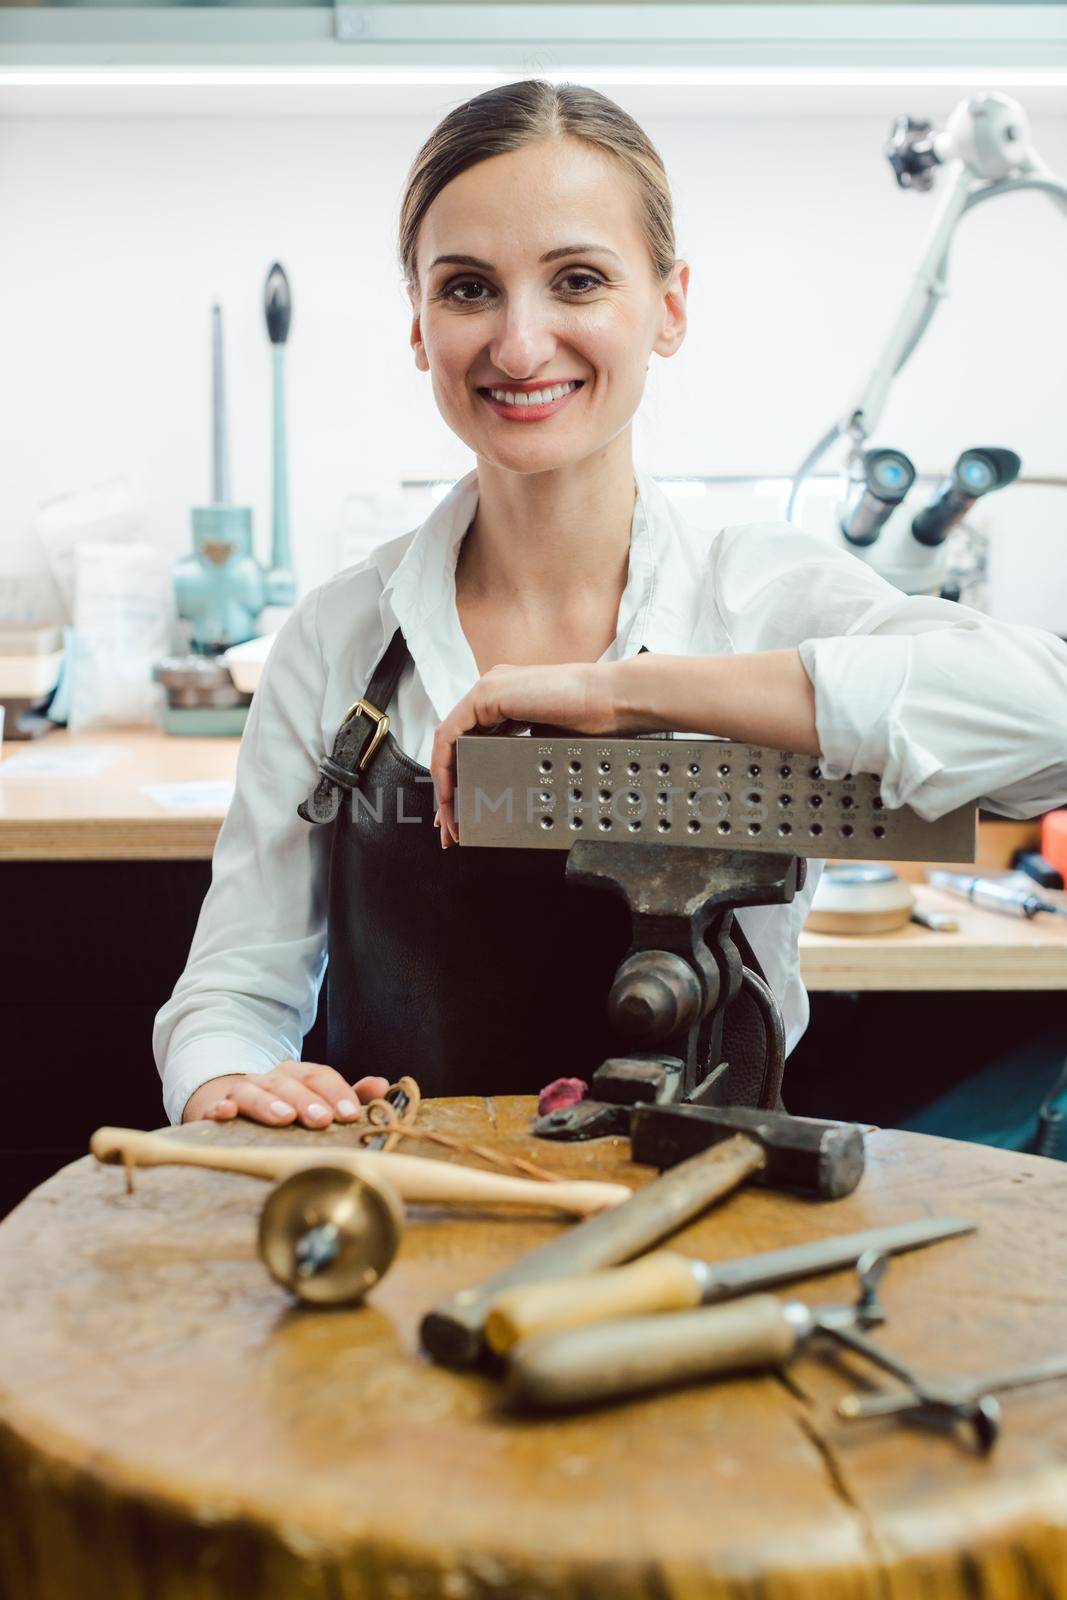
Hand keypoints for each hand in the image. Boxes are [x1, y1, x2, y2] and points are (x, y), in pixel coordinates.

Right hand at [182, 1063, 389, 1127]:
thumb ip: (348, 1095)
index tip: (350, 1114)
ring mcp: (242, 1090)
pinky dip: (219, 1108)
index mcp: (297, 1075)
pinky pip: (214, 1105)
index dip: (336, 1092)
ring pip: (253, 1091)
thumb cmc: (281, 1105)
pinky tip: (224, 1114)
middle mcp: (271, 1078)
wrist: (227, 1100)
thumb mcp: (315, 1099)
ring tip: (284, 1119)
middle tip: (323, 1119)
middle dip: (307, 1100)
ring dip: (268, 1103)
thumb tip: (384, 1085)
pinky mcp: (215, 1106)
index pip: (319, 1076)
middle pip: (289, 1083)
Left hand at [430, 660, 620, 848]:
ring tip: (451, 819)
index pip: (471, 744)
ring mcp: (489, 690)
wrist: (613, 700)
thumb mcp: (550, 744)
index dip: (462, 780)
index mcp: (509, 701)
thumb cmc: (596, 721)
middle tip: (451, 826)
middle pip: (457, 747)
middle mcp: (494, 692)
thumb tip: (513, 787)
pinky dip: (445, 766)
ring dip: (446, 784)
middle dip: (450, 790)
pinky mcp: (487, 694)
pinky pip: (449, 735)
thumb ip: (524, 755)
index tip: (462, 813)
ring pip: (449, 743)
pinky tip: (451, 793)